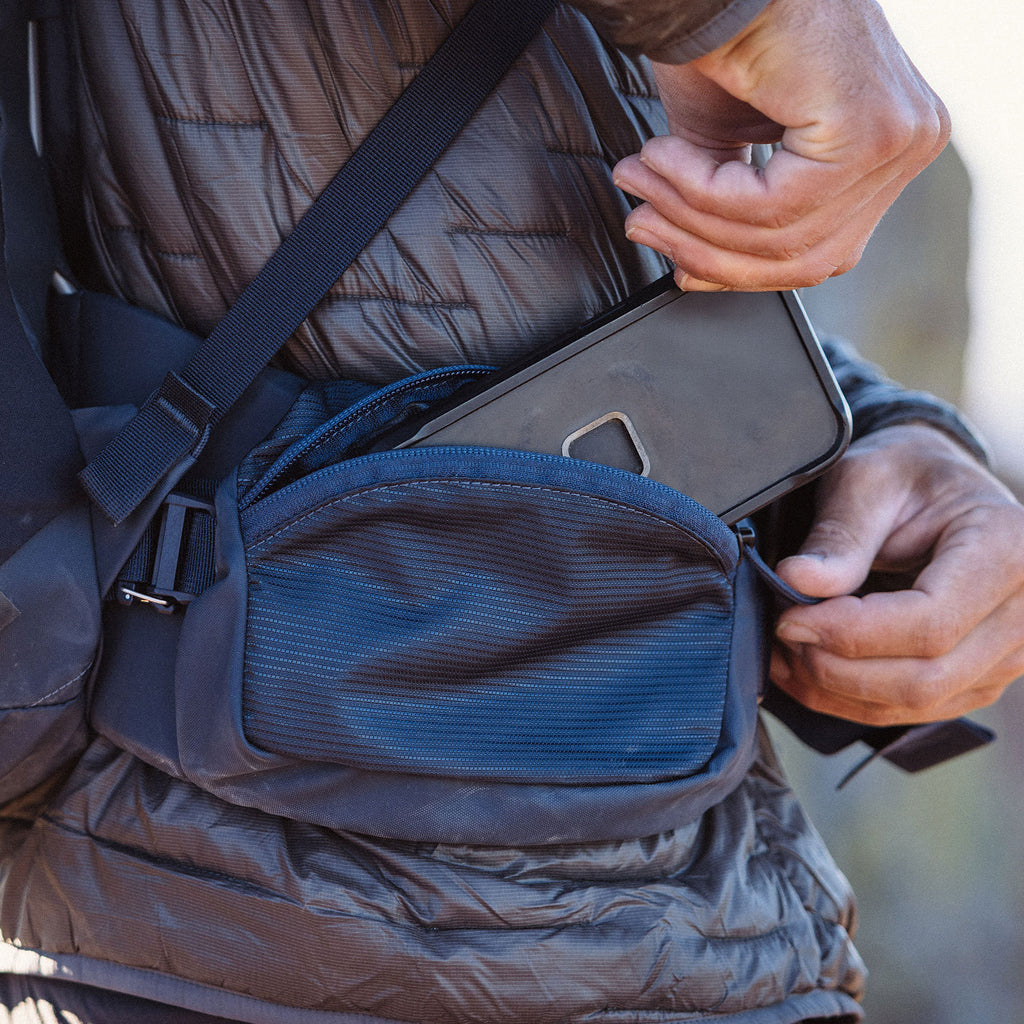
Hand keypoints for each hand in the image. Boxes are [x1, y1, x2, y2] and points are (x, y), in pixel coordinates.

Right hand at [612, 0, 949, 290]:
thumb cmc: (729, 36)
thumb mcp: (729, 154)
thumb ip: (731, 217)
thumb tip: (694, 271)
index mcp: (885, 150)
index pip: (815, 251)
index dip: (733, 272)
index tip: (675, 262)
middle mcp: (907, 144)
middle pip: (802, 257)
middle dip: (704, 248)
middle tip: (640, 221)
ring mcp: (899, 139)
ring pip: (781, 237)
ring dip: (691, 213)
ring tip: (644, 178)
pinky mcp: (870, 132)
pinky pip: (774, 206)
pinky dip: (703, 190)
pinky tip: (667, 158)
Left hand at [770, 424, 1023, 725]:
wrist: (938, 489)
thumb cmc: (908, 475)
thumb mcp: (867, 481)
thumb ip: (838, 535)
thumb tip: (797, 581)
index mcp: (1006, 550)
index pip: (930, 623)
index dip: (850, 632)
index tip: (789, 619)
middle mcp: (1023, 611)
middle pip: (924, 677)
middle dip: (835, 668)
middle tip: (781, 635)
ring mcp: (1006, 654)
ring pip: (916, 702)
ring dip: (836, 690)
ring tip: (784, 653)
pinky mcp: (978, 677)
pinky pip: (913, 708)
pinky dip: (849, 698)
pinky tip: (806, 669)